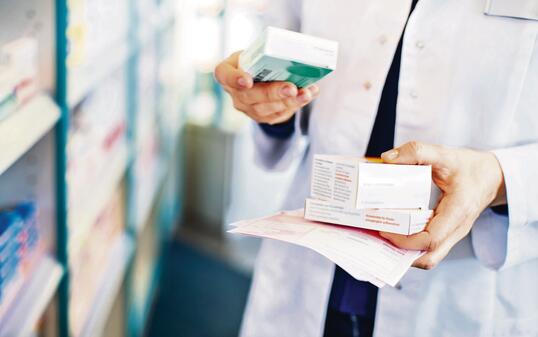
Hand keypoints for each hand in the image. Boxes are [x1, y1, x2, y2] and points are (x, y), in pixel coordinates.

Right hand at [214, 51, 318, 124]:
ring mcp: (248, 108)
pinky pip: (279, 114)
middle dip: (273, 93)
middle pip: (250, 96)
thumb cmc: (256, 62)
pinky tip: (308, 95)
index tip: (247, 81)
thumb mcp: (254, 52)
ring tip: (306, 93)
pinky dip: (296, 104)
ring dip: (289, 101)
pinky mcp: (263, 118)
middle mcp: (235, 93)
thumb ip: (266, 53)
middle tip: (291, 88)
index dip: (234, 79)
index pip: (224, 75)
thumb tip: (295, 54)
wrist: (259, 80)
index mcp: (227, 72)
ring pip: (267, 108)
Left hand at [379, 141, 506, 269]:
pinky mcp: (447, 234)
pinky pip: (428, 248)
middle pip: (429, 257)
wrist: (492, 177)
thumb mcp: (444, 154)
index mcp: (458, 211)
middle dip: (401, 253)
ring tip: (382, 237)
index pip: (431, 239)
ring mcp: (452, 235)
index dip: (404, 240)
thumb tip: (388, 159)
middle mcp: (456, 229)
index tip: (384, 228)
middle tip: (378, 235)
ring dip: (404, 252)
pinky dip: (411, 246)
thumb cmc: (470, 167)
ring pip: (428, 256)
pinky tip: (394, 232)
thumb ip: (417, 152)